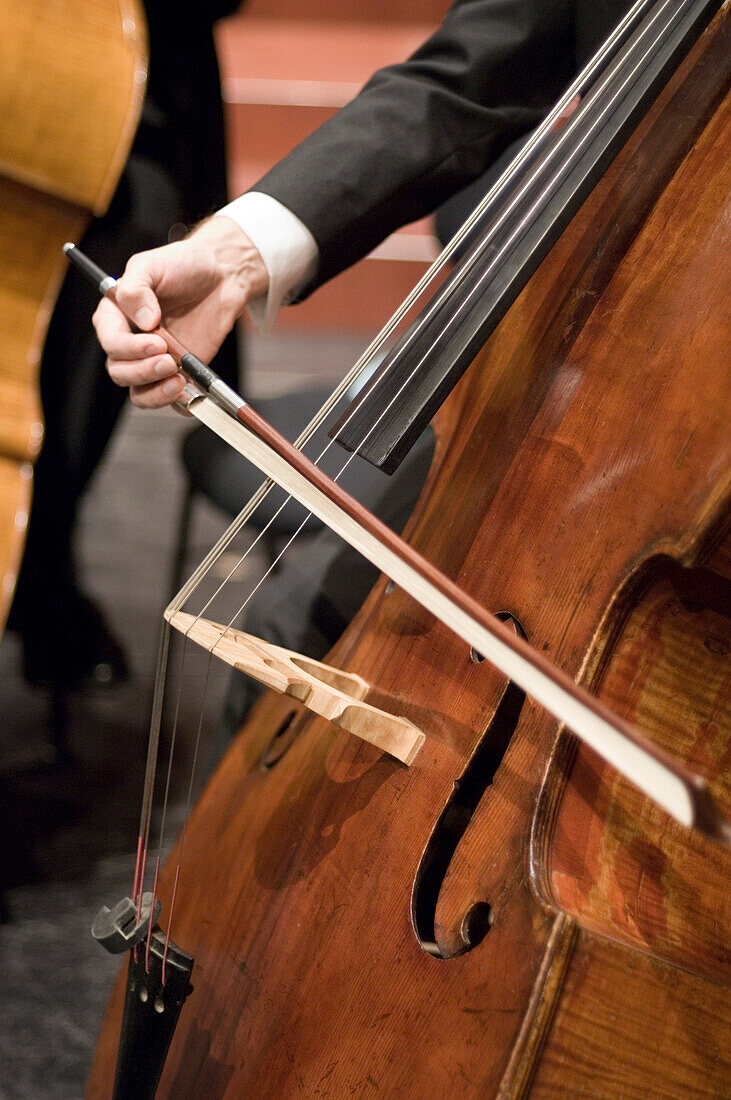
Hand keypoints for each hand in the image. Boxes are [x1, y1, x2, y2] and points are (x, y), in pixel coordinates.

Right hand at [93, 216, 268, 407]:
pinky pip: (172, 401)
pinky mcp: (179, 374)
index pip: (111, 342)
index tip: (157, 341)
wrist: (221, 276)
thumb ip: (136, 288)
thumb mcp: (153, 264)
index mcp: (115, 316)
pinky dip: (180, 404)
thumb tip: (143, 320)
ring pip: (140, 393)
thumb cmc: (183, 265)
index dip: (130, 347)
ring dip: (157, 394)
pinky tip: (192, 392)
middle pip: (121, 372)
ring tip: (180, 380)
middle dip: (144, 371)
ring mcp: (154, 361)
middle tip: (170, 361)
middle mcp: (130, 343)